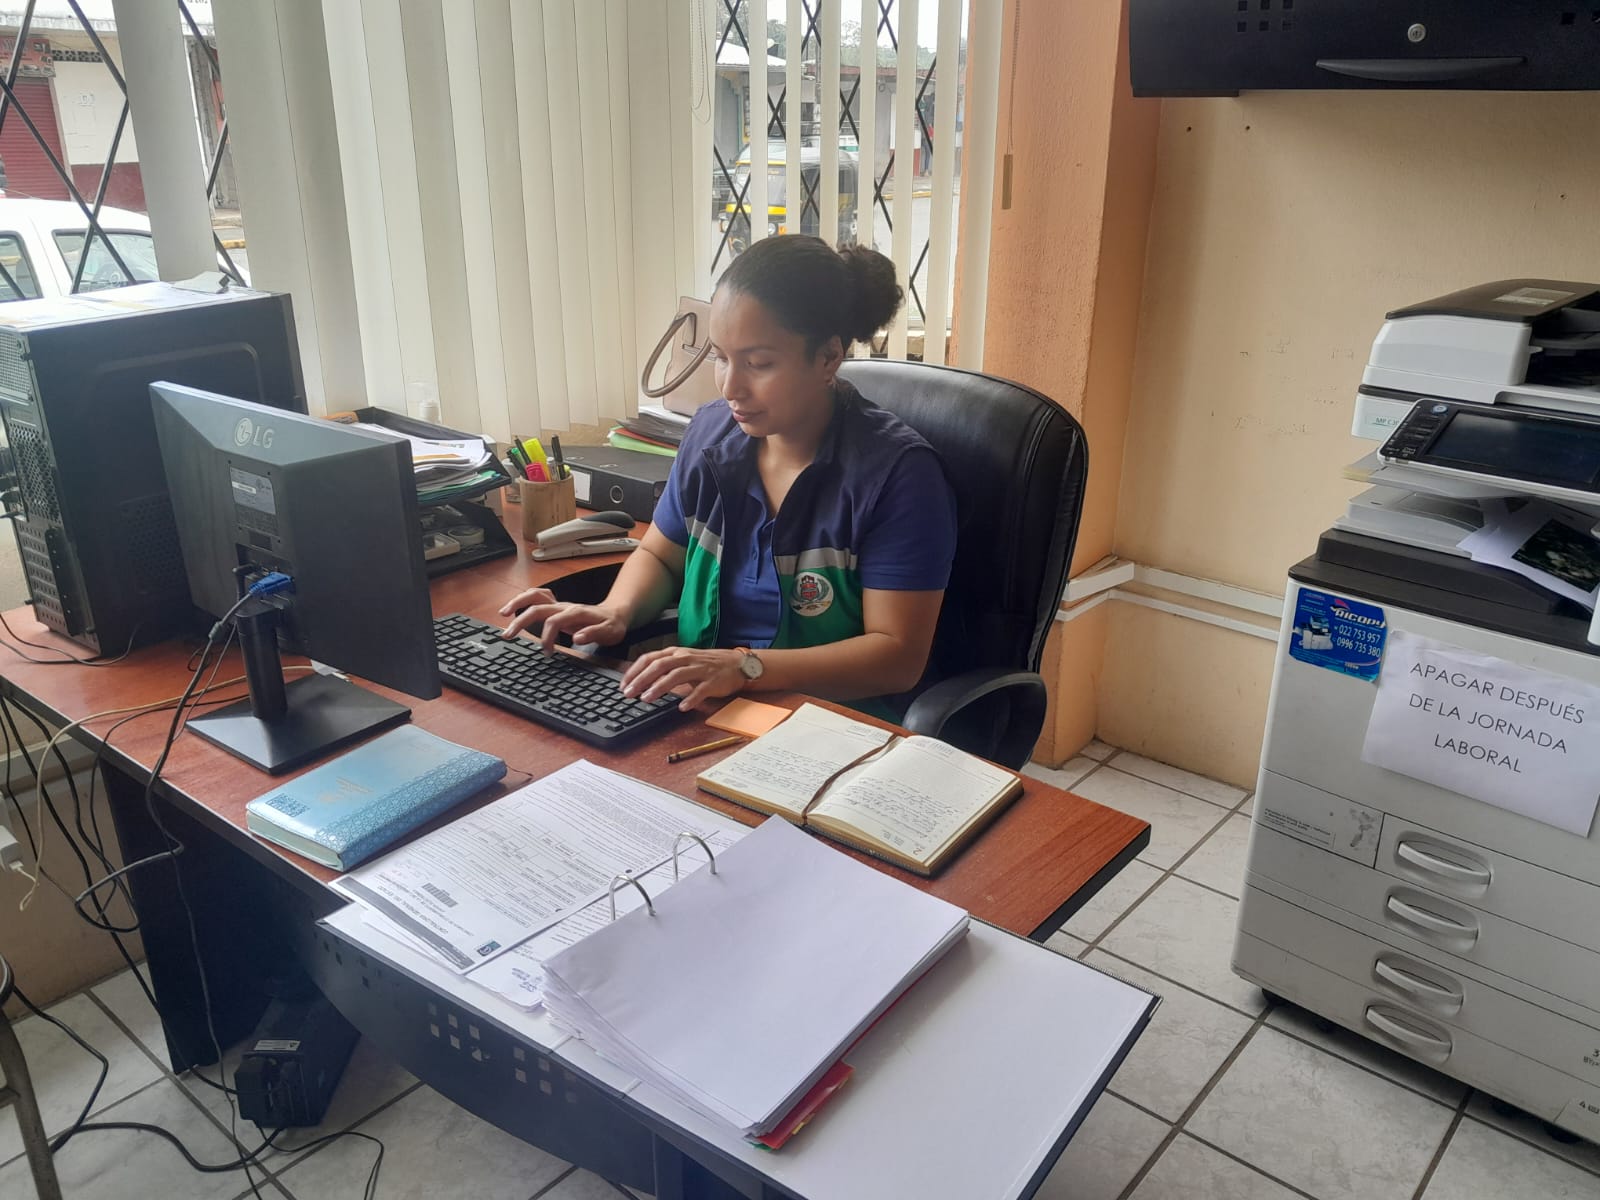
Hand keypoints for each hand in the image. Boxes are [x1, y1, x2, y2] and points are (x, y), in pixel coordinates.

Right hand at [497, 588, 627, 650]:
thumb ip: (593, 634)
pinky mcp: (557, 607)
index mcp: (576, 612)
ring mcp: (560, 604)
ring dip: (518, 603)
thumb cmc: (611, 625)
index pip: (553, 621)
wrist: (616, 614)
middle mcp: (565, 606)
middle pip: (538, 607)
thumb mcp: (609, 633)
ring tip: (503, 614)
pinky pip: (537, 597)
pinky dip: (524, 601)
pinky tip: (515, 609)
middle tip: (507, 635)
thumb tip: (577, 638)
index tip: (547, 653)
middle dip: (520, 620)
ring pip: (534, 596)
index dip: (546, 637)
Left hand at [620, 646, 746, 710]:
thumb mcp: (682, 661)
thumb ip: (664, 668)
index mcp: (676, 653)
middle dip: (642, 680)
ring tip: (647, 699)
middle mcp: (686, 658)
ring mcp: (700, 669)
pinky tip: (681, 707)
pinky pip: (700, 690)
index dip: (635, 671)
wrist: (736, 664)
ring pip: (676, 676)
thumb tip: (641, 680)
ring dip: (660, 687)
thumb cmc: (705, 665)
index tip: (623, 685)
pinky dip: (690, 699)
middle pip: (660, 666)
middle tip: (629, 694)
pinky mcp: (713, 681)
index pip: (650, 658)